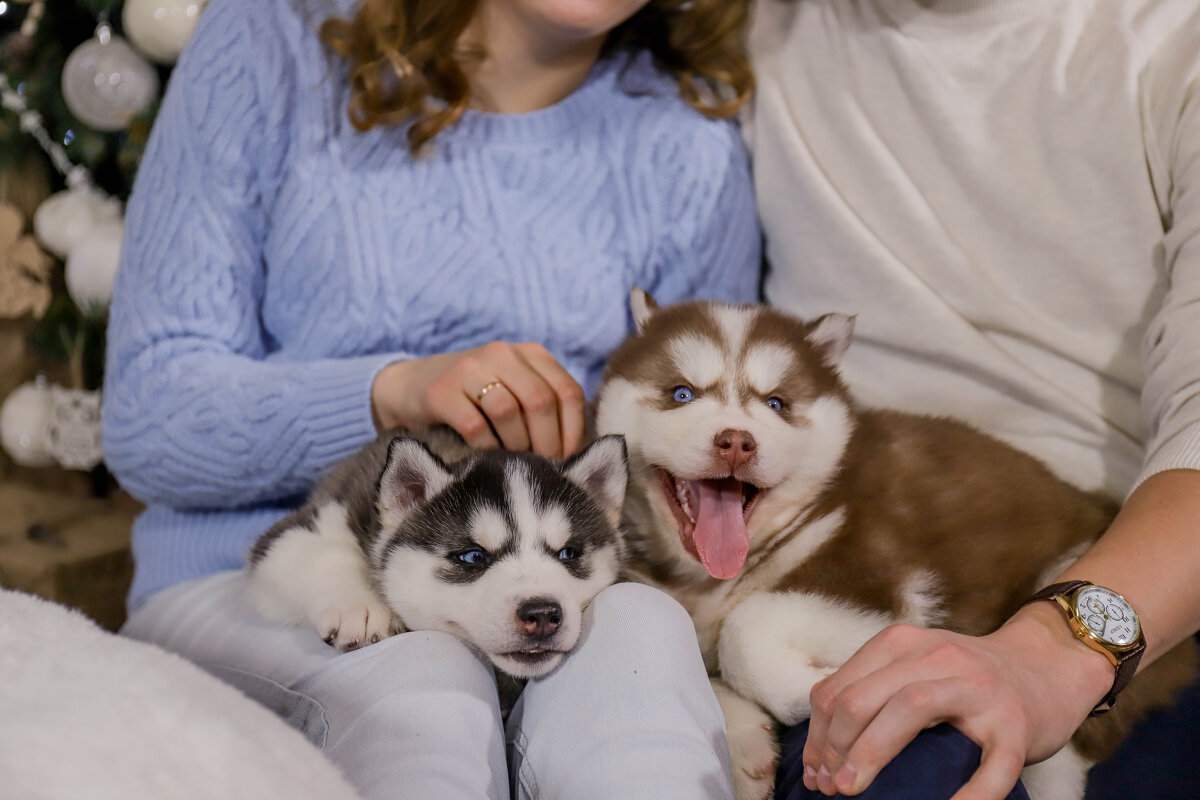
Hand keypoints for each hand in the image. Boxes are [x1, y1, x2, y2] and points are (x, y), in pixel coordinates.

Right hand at [371, 341, 585, 458]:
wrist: (411, 388)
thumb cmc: (476, 401)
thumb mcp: (516, 392)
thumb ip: (546, 408)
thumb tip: (586, 450)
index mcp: (529, 353)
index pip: (567, 391)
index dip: (573, 430)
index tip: (568, 458)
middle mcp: (501, 353)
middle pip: (540, 401)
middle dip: (546, 442)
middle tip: (542, 466)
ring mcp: (468, 369)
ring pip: (508, 411)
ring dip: (516, 445)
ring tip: (514, 460)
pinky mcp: (440, 390)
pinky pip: (474, 425)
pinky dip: (485, 446)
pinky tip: (486, 455)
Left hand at [801, 604, 1115, 798]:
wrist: (1047, 666)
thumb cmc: (964, 680)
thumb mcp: (913, 669)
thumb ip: (870, 694)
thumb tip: (820, 756)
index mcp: (901, 644)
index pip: (839, 688)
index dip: (817, 734)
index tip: (814, 771)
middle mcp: (936, 657)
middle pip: (864, 697)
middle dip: (834, 746)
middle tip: (829, 787)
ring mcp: (978, 688)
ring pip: (911, 709)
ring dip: (871, 752)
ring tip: (851, 789)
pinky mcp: (1015, 724)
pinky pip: (990, 762)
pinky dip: (970, 793)